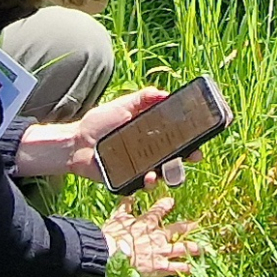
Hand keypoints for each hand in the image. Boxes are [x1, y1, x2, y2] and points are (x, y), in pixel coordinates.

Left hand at [15, 88, 192, 187]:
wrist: (74, 143)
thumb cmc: (97, 123)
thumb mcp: (121, 105)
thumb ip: (143, 97)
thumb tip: (165, 93)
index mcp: (151, 132)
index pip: (178, 134)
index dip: (193, 135)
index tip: (202, 135)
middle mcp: (150, 150)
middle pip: (177, 155)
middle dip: (189, 157)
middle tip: (193, 156)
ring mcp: (141, 166)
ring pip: (164, 172)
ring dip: (170, 173)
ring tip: (164, 170)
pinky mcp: (128, 179)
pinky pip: (144, 184)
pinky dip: (149, 182)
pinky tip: (148, 177)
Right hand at [101, 193, 203, 276]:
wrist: (111, 255)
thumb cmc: (112, 237)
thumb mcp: (117, 219)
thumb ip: (125, 207)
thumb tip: (129, 197)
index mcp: (147, 223)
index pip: (160, 210)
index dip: (166, 204)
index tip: (171, 202)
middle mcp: (158, 236)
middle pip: (178, 229)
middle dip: (188, 226)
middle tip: (197, 224)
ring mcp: (161, 251)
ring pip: (182, 248)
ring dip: (193, 248)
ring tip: (202, 249)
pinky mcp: (160, 267)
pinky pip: (176, 268)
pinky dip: (185, 268)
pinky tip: (192, 268)